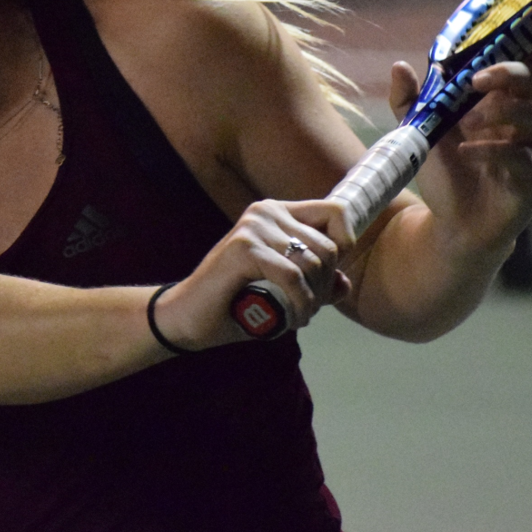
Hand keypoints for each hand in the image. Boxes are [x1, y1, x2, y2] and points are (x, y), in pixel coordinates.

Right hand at [153, 196, 354, 349]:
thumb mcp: (284, 291)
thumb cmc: (234, 303)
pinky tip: (291, 320)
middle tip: (307, 309)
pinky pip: (292, 277)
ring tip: (298, 317)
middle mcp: (265, 211)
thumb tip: (344, 284)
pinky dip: (299, 304)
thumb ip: (314, 284)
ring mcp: (253, 227)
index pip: (336, 214)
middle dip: (325, 286)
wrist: (187, 317)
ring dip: (313, 300)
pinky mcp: (243, 248)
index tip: (326, 279)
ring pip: (313, 263)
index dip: (344, 248)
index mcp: (276, 212)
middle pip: (329, 246)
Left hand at [390, 21, 531, 258]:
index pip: (525, 66)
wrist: (453, 223)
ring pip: (528, 116)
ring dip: (496, 116)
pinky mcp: (531, 176)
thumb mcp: (418, 131)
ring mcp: (530, 147)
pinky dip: (494, 152)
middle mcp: (520, 119)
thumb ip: (409, 100)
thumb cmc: (444, 172)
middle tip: (477, 81)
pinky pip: (521, 155)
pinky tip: (472, 155)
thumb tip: (399, 65)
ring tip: (467, 131)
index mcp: (498, 101)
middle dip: (506, 73)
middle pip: (528, 82)